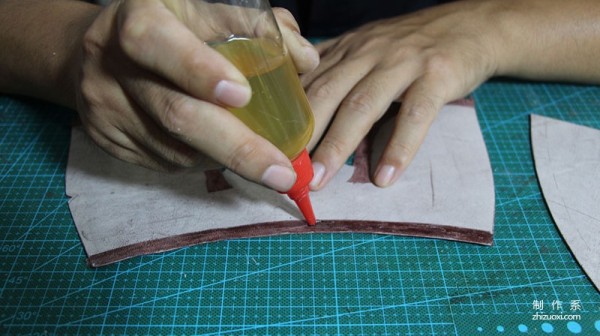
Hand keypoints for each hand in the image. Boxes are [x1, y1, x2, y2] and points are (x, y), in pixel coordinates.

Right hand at [74, 0, 318, 190]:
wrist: (94, 51)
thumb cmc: (168, 27)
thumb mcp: (202, 11)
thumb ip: (255, 27)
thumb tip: (306, 60)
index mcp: (137, 18)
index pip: (158, 43)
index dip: (198, 70)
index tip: (243, 96)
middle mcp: (112, 64)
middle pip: (175, 113)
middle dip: (237, 148)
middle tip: (281, 173)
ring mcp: (105, 107)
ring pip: (175, 148)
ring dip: (225, 158)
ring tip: (259, 159)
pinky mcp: (106, 139)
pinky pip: (164, 161)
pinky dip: (200, 161)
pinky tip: (215, 150)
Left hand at [303, 0, 500, 188]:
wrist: (471, 25)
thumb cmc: (411, 47)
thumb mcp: (366, 51)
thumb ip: (335, 76)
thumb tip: (299, 113)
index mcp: (346, 50)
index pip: (307, 84)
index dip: (285, 118)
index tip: (268, 150)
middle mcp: (367, 52)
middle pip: (327, 94)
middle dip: (302, 135)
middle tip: (285, 172)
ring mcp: (402, 61)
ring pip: (363, 104)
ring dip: (338, 145)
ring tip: (321, 180)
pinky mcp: (437, 74)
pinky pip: (414, 114)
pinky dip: (399, 147)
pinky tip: (385, 176)